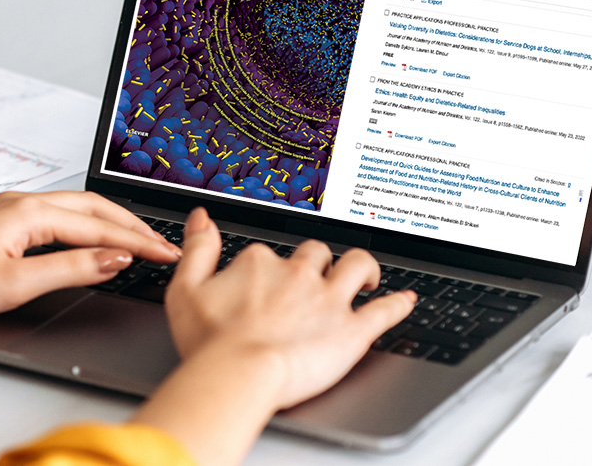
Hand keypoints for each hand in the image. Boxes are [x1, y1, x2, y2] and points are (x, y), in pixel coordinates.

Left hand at [0, 191, 180, 321]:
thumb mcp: (16, 283)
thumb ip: (71, 268)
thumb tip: (115, 259)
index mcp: (30, 212)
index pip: (100, 226)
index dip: (139, 242)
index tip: (169, 254)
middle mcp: (22, 202)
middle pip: (93, 208)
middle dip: (132, 226)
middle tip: (164, 246)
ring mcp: (10, 209)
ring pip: (75, 210)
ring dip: (110, 224)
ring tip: (139, 241)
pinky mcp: (0, 221)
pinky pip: (57, 217)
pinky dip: (85, 227)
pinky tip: (91, 240)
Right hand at [132, 207, 414, 465]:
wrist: (238, 374)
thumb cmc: (209, 341)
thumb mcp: (184, 288)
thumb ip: (197, 248)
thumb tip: (202, 218)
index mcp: (260, 262)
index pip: (269, 255)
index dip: (267, 270)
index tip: (263, 285)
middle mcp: (298, 274)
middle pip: (317, 254)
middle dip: (319, 262)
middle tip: (318, 276)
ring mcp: (329, 300)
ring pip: (358, 266)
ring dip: (364, 268)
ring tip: (366, 276)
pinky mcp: (352, 331)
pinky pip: (385, 310)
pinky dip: (398, 304)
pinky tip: (406, 301)